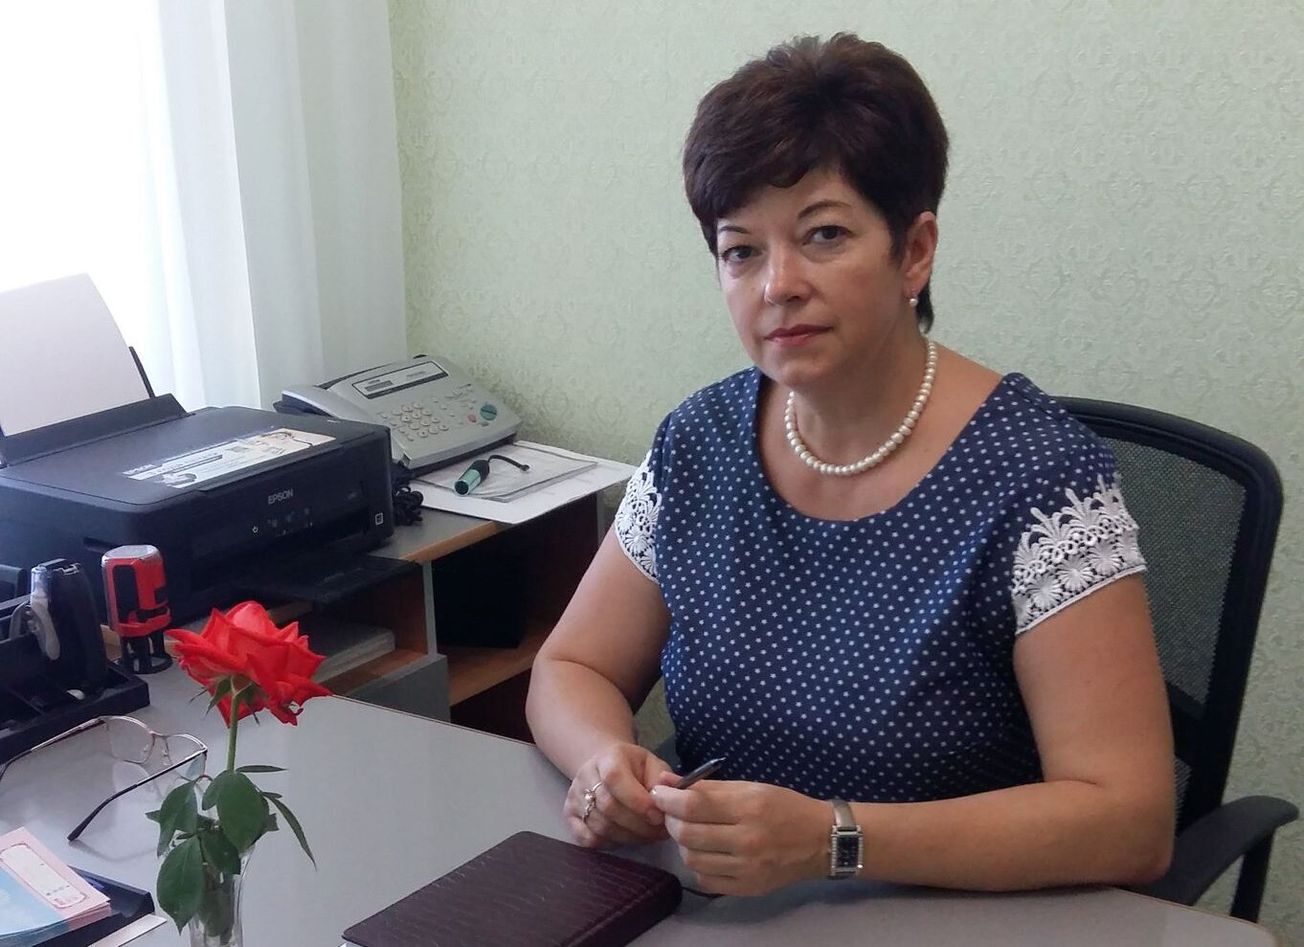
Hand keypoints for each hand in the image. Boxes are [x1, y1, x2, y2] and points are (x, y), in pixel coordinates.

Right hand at [566, 743, 673, 848]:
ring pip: (600, 826)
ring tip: (648, 836)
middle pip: (608, 806)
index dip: (636, 800)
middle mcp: (586, 775)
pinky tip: (626, 838)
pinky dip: (610, 844)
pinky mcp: (569, 816)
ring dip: (629, 837)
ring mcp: (574, 796)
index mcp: (608, 757)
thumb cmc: (634, 768)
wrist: (605, 767)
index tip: (657, 816)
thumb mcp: (653, 765)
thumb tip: (668, 799)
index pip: (615, 778)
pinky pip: (587, 840)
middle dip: (638, 824)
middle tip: (659, 832)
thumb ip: (663, 780)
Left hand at [650, 775, 828, 895]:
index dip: (668, 799)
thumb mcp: (750, 787)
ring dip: (683, 844)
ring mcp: (747, 869)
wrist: (821, 841)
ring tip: (692, 832)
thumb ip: (707, 787)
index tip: (659, 794)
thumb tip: (667, 783)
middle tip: (674, 813)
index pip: (693, 806)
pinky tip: (707, 853)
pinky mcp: (747, 889)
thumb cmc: (785, 807)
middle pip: (687, 835)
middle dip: (671, 821)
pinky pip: (705, 880)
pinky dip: (698, 865)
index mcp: (749, 808)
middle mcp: (747, 841)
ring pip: (692, 860)